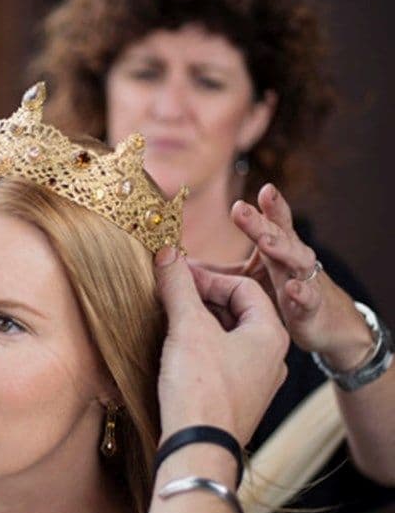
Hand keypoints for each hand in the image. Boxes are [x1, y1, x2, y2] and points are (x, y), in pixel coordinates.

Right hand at [154, 247, 289, 444]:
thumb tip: (167, 253)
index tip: (175, 274)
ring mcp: (255, 383)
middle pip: (236, 312)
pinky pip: (221, 363)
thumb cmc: (201, 388)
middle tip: (170, 292)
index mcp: (270, 335)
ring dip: (198, 323)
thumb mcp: (187, 327)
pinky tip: (175, 352)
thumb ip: (178, 286)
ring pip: (227, 338)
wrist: (198, 448)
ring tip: (168, 319)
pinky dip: (199, 349)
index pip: (242, 287)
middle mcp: (271, 358)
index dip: (206, 276)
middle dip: (201, 298)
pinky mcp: (236, 401)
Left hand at [224, 183, 374, 369]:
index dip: (270, 207)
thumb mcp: (255, 279)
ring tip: (264, 241)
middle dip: (261, 222)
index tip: (263, 187)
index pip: (275, 223)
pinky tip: (291, 288)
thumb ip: (219, 272)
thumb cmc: (289, 293)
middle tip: (240, 208)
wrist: (332, 325)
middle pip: (280, 236)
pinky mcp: (312, 309)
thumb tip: (180, 266)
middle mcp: (294, 261)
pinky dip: (301, 293)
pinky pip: (308, 299)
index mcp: (280, 251)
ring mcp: (306, 283)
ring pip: (298, 261)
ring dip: (281, 249)